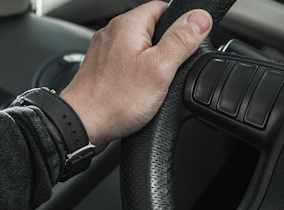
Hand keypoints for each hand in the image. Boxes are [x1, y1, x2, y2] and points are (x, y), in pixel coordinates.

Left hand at [60, 1, 211, 147]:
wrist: (82, 124)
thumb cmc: (115, 100)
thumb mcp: (160, 68)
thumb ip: (182, 40)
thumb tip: (200, 19)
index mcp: (128, 24)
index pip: (163, 7)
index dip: (180, 23)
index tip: (187, 43)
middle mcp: (113, 32)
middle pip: (151, 28)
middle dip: (166, 46)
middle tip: (171, 70)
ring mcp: (105, 50)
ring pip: (138, 47)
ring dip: (151, 62)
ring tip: (155, 83)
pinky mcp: (101, 68)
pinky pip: (127, 63)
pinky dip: (137, 73)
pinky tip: (139, 90)